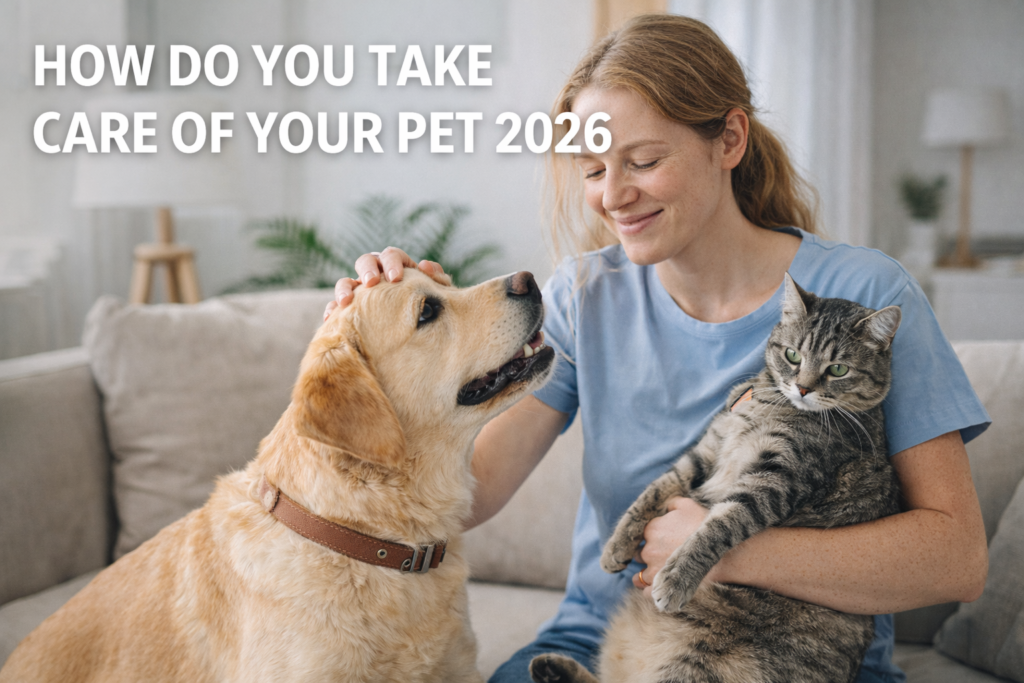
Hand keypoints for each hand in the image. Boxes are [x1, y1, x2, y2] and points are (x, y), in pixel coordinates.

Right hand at [323, 246, 445, 319]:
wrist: (421, 334)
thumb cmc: (429, 308)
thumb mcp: (436, 293)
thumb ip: (436, 279)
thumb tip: (424, 266)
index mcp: (397, 266)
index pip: (391, 255)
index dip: (392, 262)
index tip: (396, 277)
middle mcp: (377, 275)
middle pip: (366, 261)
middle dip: (367, 269)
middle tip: (371, 282)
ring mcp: (361, 291)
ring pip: (346, 282)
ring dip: (344, 289)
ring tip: (346, 302)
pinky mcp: (350, 309)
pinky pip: (335, 307)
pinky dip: (331, 310)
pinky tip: (330, 319)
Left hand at [632, 497, 713, 597]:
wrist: (722, 555)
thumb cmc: (705, 529)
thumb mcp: (688, 505)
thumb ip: (671, 504)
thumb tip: (666, 508)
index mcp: (651, 529)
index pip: (643, 535)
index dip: (652, 538)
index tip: (663, 541)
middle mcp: (648, 550)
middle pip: (640, 554)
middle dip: (650, 556)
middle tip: (665, 557)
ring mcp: (652, 571)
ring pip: (639, 576)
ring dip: (646, 575)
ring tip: (659, 576)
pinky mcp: (659, 589)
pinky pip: (646, 593)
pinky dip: (650, 591)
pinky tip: (660, 589)